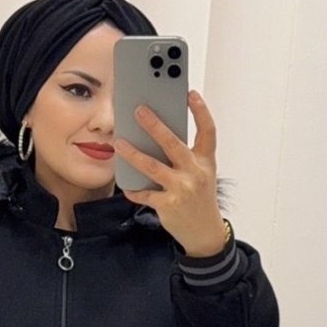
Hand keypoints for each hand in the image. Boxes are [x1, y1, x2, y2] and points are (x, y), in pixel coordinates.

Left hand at [112, 90, 228, 255]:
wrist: (205, 233)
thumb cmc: (199, 198)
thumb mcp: (201, 174)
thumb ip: (186, 156)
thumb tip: (157, 136)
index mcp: (206, 161)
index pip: (208, 131)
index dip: (201, 111)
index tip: (191, 94)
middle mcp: (195, 173)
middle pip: (173, 144)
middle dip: (155, 126)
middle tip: (138, 110)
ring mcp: (182, 189)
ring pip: (153, 167)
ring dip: (133, 154)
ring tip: (119, 143)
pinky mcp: (168, 205)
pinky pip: (145, 194)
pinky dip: (134, 189)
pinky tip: (125, 185)